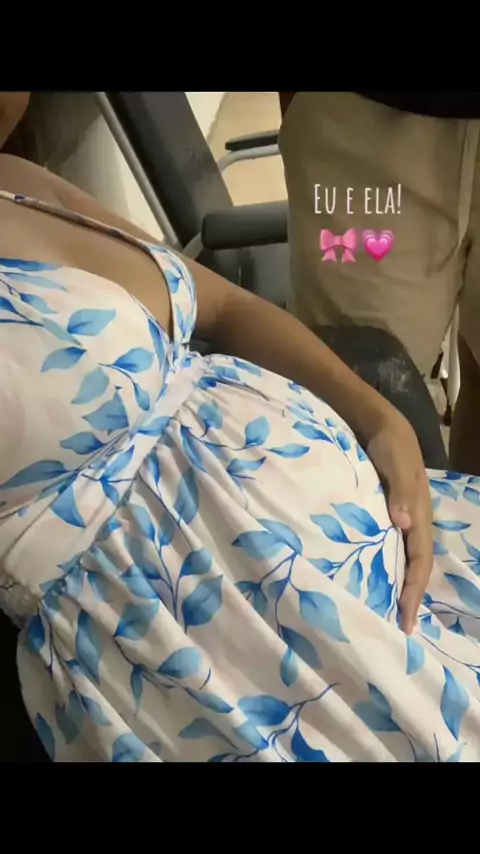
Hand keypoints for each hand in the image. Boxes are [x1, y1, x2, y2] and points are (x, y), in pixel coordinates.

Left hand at [366, 412, 432, 634]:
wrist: (380, 424)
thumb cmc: (390, 446)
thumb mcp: (395, 465)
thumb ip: (399, 492)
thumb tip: (404, 525)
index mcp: (420, 516)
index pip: (420, 561)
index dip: (414, 590)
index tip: (406, 618)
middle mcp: (414, 522)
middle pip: (416, 566)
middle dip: (410, 597)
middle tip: (400, 628)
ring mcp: (401, 518)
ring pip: (405, 559)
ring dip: (400, 585)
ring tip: (389, 612)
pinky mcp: (387, 512)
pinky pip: (391, 546)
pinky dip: (388, 566)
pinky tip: (375, 577)